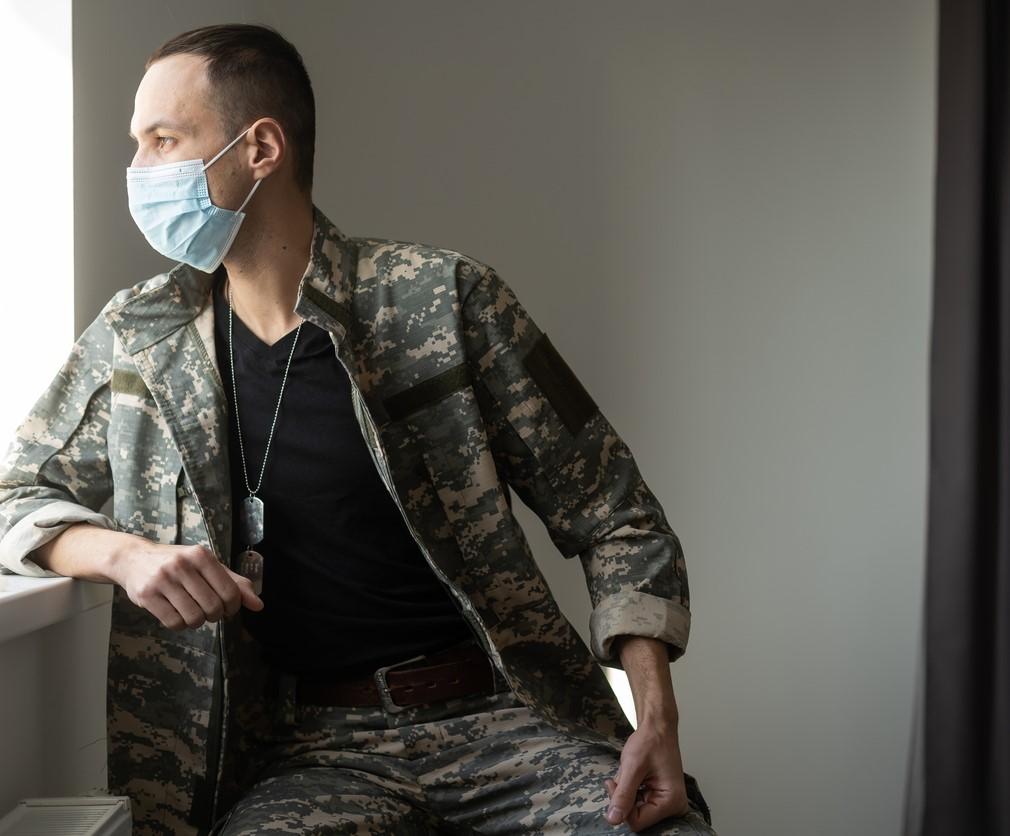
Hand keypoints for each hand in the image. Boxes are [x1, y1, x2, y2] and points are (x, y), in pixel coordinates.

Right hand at [112, 540, 263, 629]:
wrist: (133, 558)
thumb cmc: (178, 563)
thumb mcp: (207, 565)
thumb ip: (234, 583)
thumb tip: (258, 605)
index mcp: (201, 555)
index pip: (230, 592)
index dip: (233, 606)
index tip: (228, 608)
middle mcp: (182, 565)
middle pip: (212, 607)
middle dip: (215, 615)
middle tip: (208, 611)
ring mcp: (162, 580)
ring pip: (193, 618)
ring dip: (196, 621)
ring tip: (192, 611)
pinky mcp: (146, 595)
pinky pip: (173, 623)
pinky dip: (180, 625)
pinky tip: (177, 614)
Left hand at [603, 717, 689, 830]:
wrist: (657, 727)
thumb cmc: (651, 741)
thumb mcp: (632, 767)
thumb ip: (623, 795)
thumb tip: (614, 819)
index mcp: (671, 802)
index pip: (636, 822)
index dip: (620, 805)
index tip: (613, 785)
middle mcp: (674, 807)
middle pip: (636, 818)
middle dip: (623, 799)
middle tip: (621, 778)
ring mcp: (668, 804)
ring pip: (635, 811)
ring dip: (626, 794)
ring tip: (630, 775)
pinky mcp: (661, 799)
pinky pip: (639, 804)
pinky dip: (631, 792)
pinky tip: (634, 778)